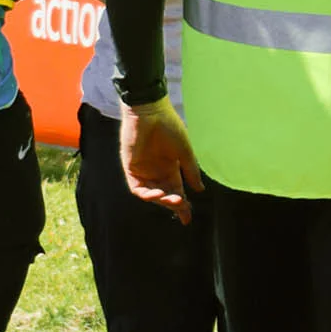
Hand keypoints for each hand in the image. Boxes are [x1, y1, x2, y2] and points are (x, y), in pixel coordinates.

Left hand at [120, 97, 202, 224]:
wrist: (150, 111)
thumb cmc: (169, 127)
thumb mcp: (184, 152)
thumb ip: (190, 171)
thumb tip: (200, 190)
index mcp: (170, 168)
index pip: (176, 192)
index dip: (181, 207)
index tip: (187, 219)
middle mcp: (156, 172)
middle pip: (164, 196)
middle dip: (173, 205)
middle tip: (182, 207)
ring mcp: (143, 170)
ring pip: (151, 194)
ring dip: (161, 200)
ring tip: (173, 199)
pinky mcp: (130, 167)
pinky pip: (137, 187)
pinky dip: (146, 194)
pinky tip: (157, 194)